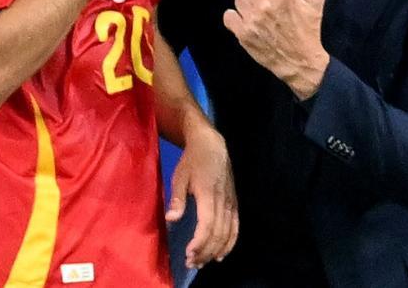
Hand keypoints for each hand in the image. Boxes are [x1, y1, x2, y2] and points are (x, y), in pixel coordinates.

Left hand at [165, 124, 237, 268]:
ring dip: (215, 250)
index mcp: (208, 194)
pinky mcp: (234, 203)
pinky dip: (230, 243)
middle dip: (205, 251)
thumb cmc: (192, 161)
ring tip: (202, 262)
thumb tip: (171, 219)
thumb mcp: (179, 176)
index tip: (188, 254)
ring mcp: (231, 203)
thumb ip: (177, 198)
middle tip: (191, 263)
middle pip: (218, 234)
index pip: (207, 225)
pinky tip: (220, 254)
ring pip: (227, 233)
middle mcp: (223, 201)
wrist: (212, 145)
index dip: (199, 243)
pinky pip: (236, 227)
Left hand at [222, 0, 329, 99]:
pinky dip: (236, 16)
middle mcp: (265, 5)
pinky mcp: (243, 34)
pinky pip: (229, 15)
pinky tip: (248, 21)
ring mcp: (252, 20)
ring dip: (248, 3)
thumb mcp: (316, 0)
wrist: (300, 62)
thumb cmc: (309, 29)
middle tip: (269, 2)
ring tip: (260, 14)